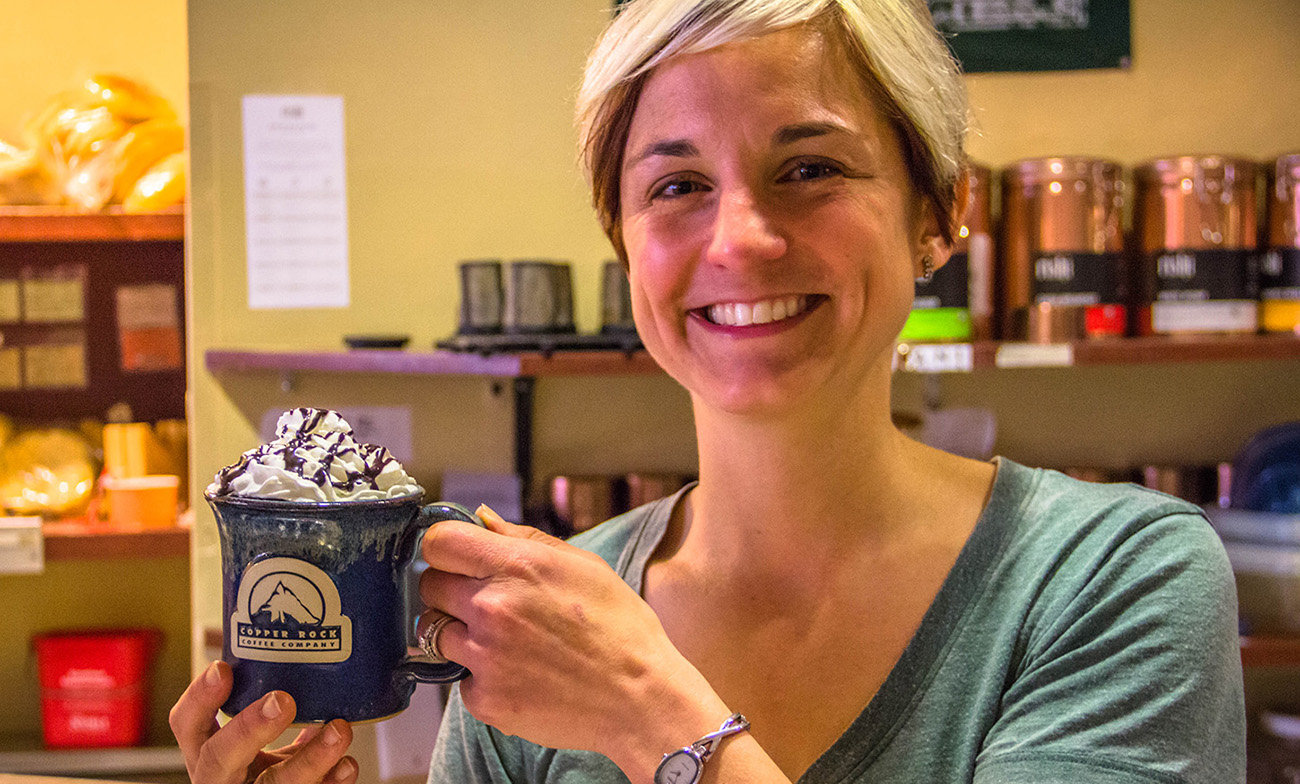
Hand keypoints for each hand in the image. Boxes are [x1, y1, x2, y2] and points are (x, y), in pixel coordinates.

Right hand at [169, 660, 356, 783]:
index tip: (223, 668)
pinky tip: (347, 765)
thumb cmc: (264, 776)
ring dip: (310, 758)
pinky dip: (332, 783)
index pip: (187, 725)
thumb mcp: (257, 746)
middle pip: (219, 758)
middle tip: (282, 700)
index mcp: (209, 754)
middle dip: (249, 729)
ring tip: (339, 730)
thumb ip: (273, 713)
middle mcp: (221, 779)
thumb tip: (314, 663)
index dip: (199, 698)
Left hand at [418, 506, 723, 765]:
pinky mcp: (485, 699)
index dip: (445, 549)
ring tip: (504, 643)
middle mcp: (493, 608)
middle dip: (451, 590)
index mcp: (517, 567)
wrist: (640, 698)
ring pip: (435, 633)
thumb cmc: (620, 628)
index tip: (457, 559)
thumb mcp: (584, 566)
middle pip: (430, 585)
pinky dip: (481, 677)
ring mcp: (485, 656)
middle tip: (486, 604)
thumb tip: (483, 519)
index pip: (439, 542)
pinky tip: (518, 675)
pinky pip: (459, 678)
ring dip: (460, 634)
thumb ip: (525, 540)